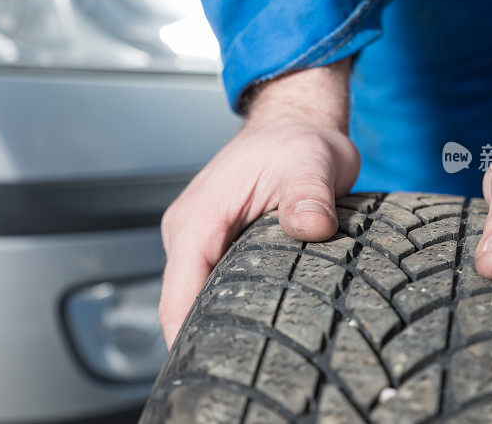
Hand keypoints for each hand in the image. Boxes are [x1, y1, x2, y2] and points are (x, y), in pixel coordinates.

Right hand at [158, 60, 358, 346]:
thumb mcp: (312, 162)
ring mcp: (197, 236)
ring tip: (243, 355)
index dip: (186, 334)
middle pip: (179, 300)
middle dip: (197, 339)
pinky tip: (246, 325)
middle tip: (237, 368)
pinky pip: (205, 282)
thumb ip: (309, 195)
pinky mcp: (212, 241)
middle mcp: (188, 229)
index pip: (179, 290)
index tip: (204, 367)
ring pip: (191, 294)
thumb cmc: (296, 142)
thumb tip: (311, 225)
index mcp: (200, 215)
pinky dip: (218, 306)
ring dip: (207, 323)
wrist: (292, 124)